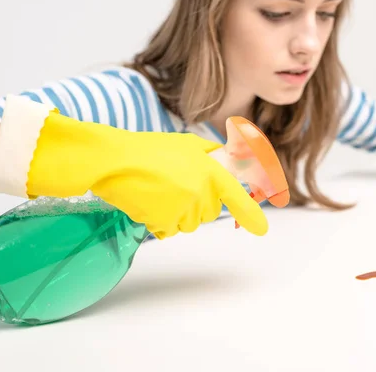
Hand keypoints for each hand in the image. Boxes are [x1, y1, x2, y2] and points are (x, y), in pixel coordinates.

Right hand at [0, 96, 267, 238]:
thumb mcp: (188, 145)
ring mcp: (185, 205)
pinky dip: (158, 221)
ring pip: (188, 223)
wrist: (114, 159)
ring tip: (156, 190)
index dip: (249, 213)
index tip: (261, 230)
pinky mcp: (166, 220)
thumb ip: (214, 157)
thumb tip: (235, 166)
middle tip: (171, 183)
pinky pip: (168, 229)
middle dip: (194, 203)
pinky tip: (146, 201)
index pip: (235, 194)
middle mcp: (202, 188)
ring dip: (174, 213)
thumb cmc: (149, 151)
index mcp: (210, 168)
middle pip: (208, 212)